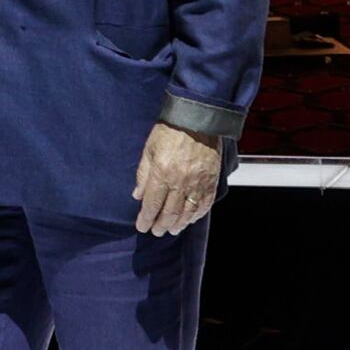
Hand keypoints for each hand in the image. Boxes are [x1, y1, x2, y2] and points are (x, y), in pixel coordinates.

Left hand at [131, 123, 224, 237]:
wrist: (198, 118)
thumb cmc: (171, 130)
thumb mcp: (149, 149)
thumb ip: (143, 174)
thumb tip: (138, 195)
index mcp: (162, 173)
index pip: (152, 204)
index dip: (146, 219)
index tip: (142, 226)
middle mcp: (180, 181)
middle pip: (170, 213)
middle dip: (161, 226)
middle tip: (156, 231)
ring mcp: (198, 182)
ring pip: (188, 213)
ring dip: (178, 224)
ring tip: (172, 229)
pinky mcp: (211, 180)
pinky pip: (205, 204)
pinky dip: (197, 215)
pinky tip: (190, 219)